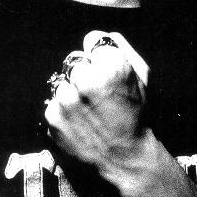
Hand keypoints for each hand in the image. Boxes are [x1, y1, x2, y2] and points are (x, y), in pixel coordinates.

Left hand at [44, 31, 164, 196]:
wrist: (124, 158)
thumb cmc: (136, 115)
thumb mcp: (142, 76)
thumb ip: (121, 48)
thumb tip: (96, 38)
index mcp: (112, 65)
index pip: (92, 41)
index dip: (100, 56)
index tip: (106, 72)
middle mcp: (86, 79)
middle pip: (75, 61)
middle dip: (85, 74)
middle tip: (98, 95)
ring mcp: (67, 99)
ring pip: (63, 82)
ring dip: (73, 93)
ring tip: (90, 111)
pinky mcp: (53, 118)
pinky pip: (55, 103)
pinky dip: (65, 111)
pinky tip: (81, 122)